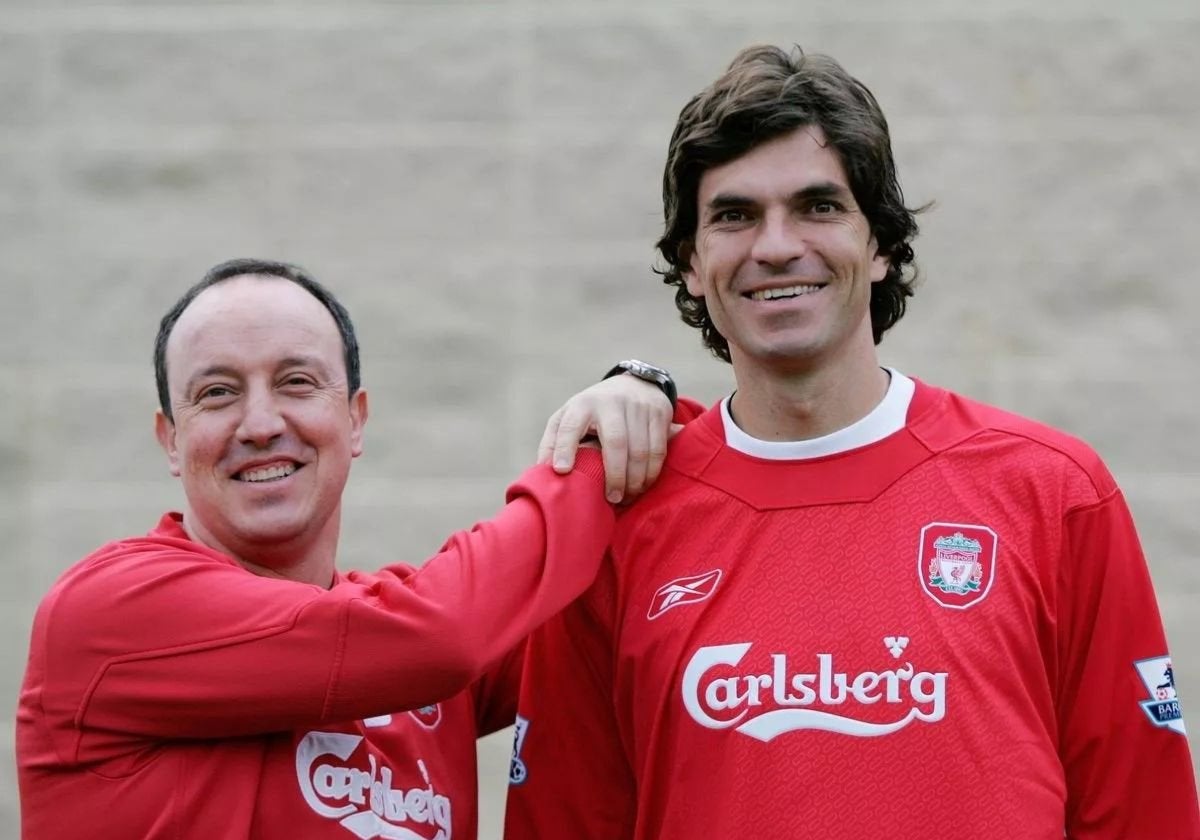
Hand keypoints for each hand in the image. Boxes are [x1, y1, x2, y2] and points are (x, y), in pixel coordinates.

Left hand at [539, 374, 679, 503]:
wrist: (634, 384)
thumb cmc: (593, 411)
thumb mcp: (569, 417)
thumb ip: (554, 442)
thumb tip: (541, 471)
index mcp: (582, 405)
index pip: (570, 426)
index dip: (564, 448)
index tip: (561, 471)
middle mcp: (610, 402)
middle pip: (615, 441)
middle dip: (615, 475)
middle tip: (612, 499)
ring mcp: (637, 406)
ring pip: (640, 449)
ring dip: (636, 479)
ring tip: (628, 497)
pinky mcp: (659, 412)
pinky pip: (658, 448)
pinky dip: (652, 472)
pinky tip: (643, 484)